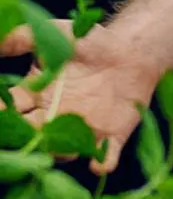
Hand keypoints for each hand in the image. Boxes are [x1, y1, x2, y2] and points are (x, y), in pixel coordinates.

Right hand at [1, 19, 161, 174]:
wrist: (133, 50)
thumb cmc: (92, 42)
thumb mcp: (57, 34)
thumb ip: (24, 38)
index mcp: (36, 96)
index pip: (11, 110)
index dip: (4, 114)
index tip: (2, 113)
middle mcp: (53, 118)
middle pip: (31, 135)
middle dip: (25, 139)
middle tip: (26, 136)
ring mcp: (81, 130)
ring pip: (62, 151)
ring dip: (60, 152)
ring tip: (59, 149)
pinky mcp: (111, 135)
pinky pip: (105, 155)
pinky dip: (102, 162)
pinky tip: (100, 164)